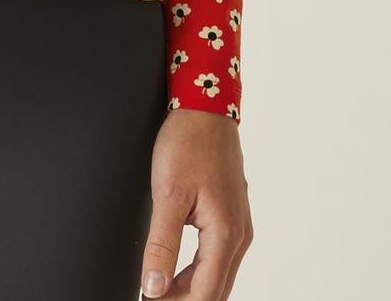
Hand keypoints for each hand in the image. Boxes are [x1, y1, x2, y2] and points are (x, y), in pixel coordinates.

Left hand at [139, 109, 252, 299]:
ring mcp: (238, 226)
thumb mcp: (167, 195)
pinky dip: (198, 271)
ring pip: (217, 276)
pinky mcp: (231, 216)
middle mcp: (239, 235)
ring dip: (190, 289)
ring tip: (158, 290)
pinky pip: (218, 258)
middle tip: (151, 298)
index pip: (204, 294)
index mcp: (226, 234)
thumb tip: (154, 286)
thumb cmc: (189, 143)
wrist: (206, 108)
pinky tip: (176, 271)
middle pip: (214, 290)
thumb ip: (161, 245)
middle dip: (184, 300)